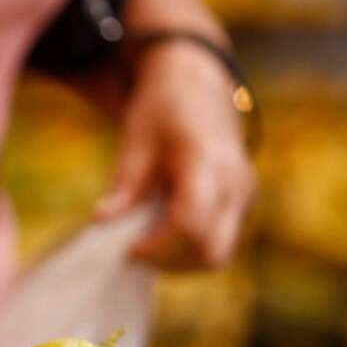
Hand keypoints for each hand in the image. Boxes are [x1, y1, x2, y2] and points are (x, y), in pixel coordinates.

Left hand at [95, 40, 255, 269]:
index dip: (158, 247)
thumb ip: (123, 185)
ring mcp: (245, 194)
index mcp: (207, 162)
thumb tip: (100, 221)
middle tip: (135, 253)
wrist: (199, 84)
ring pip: (220, 254)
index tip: (129, 251)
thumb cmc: (163, 109)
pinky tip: (163, 233)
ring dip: (182, 261)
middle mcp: (236, 182)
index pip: (189, 223)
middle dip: (171, 262)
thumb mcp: (135, 140)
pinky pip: (222, 241)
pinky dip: (192, 248)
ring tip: (147, 243)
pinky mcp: (243, 203)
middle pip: (211, 251)